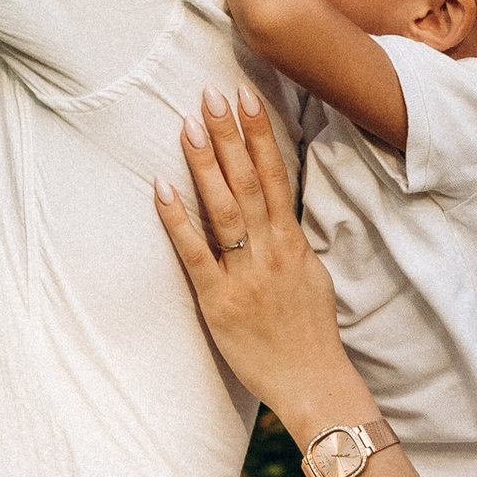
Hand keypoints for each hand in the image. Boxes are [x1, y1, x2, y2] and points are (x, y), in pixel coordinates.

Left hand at [153, 87, 349, 419]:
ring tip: (188, 125)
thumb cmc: (310, 336)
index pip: (277, 175)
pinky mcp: (219, 302)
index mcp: (293, 244)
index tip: (245, 97)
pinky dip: (178, 220)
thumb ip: (292, 244)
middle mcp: (271, 252)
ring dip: (206, 165)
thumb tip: (280, 216)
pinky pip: (196, 254)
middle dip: (230, 135)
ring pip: (225, 208)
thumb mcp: (312, 279)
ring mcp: (246, 275)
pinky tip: (162, 189)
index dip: (260, 134)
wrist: (314, 384)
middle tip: (211, 93)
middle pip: (250, 181)